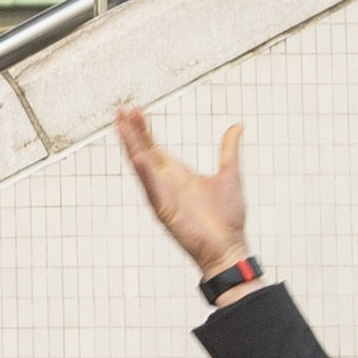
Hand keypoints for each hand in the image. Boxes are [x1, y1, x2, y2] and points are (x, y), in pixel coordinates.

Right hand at [113, 100, 250, 278]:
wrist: (229, 246)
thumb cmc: (228, 216)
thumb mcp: (229, 173)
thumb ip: (229, 149)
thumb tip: (237, 126)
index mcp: (178, 174)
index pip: (154, 147)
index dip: (144, 130)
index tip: (135, 110)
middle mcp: (166, 183)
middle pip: (143, 152)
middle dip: (132, 132)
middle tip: (120, 110)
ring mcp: (163, 197)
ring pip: (142, 168)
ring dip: (131, 147)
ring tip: (121, 128)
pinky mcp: (165, 211)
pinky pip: (153, 189)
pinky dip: (145, 174)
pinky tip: (138, 157)